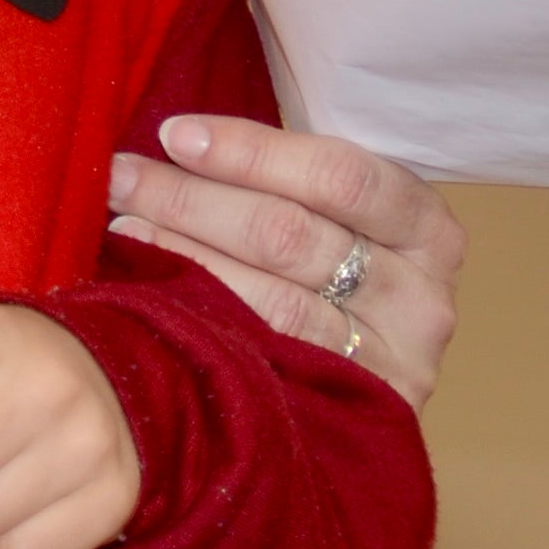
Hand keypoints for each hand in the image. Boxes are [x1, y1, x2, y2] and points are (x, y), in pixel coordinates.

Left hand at [107, 115, 464, 406]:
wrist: (366, 382)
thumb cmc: (334, 268)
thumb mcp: (338, 215)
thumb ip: (285, 177)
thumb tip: (181, 136)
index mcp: (426, 228)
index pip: (339, 177)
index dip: (251, 152)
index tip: (175, 134)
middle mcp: (422, 299)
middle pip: (293, 237)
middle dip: (193, 199)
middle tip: (122, 176)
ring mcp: (391, 366)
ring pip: (274, 303)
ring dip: (185, 256)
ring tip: (123, 226)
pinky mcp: (352, 414)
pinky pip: (266, 362)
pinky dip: (204, 322)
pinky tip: (153, 295)